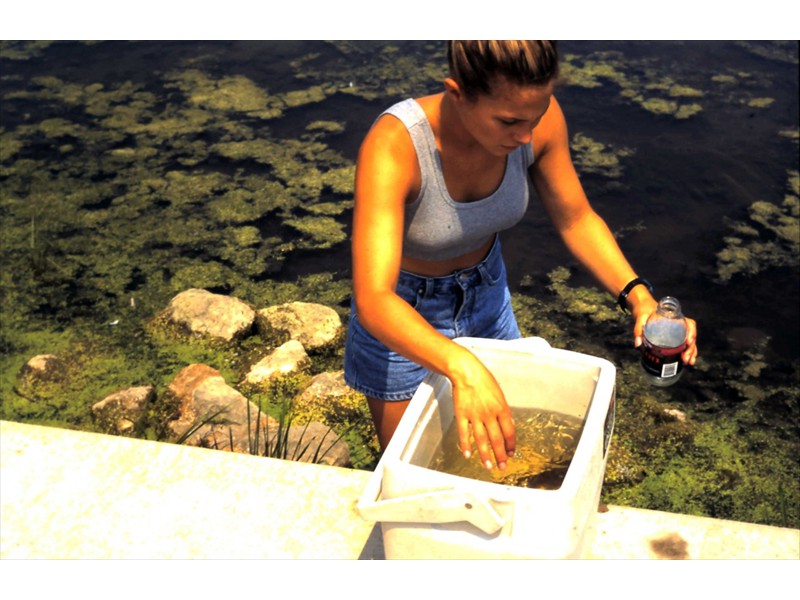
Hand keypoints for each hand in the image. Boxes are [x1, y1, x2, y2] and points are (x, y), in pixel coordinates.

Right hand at [450, 355, 515, 470]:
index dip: (511, 445)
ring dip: (485, 455)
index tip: (511, 454)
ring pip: (481, 440)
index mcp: (501, 409)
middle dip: (501, 455)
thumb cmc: (484, 380)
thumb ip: (503, 411)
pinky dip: (466, 445)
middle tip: (502, 467)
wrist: (466, 372)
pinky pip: (464, 433)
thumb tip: (509, 425)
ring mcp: (475, 416)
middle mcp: (489, 415)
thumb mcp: (499, 394)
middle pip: (497, 439)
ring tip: (488, 466)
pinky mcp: (462, 415)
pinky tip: (468, 455)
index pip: (509, 432)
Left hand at [632, 301, 698, 365]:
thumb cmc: (644, 311)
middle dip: (690, 348)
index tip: (688, 342)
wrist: (644, 309)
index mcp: (675, 317)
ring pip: (690, 342)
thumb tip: (638, 344)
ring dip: (691, 352)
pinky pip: (684, 344)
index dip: (691, 333)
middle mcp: (680, 324)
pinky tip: (687, 361)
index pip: (689, 324)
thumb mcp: (641, 317)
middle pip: (690, 336)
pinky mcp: (675, 337)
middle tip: (685, 358)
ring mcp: (679, 331)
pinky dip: (687, 352)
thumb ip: (638, 329)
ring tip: (688, 362)